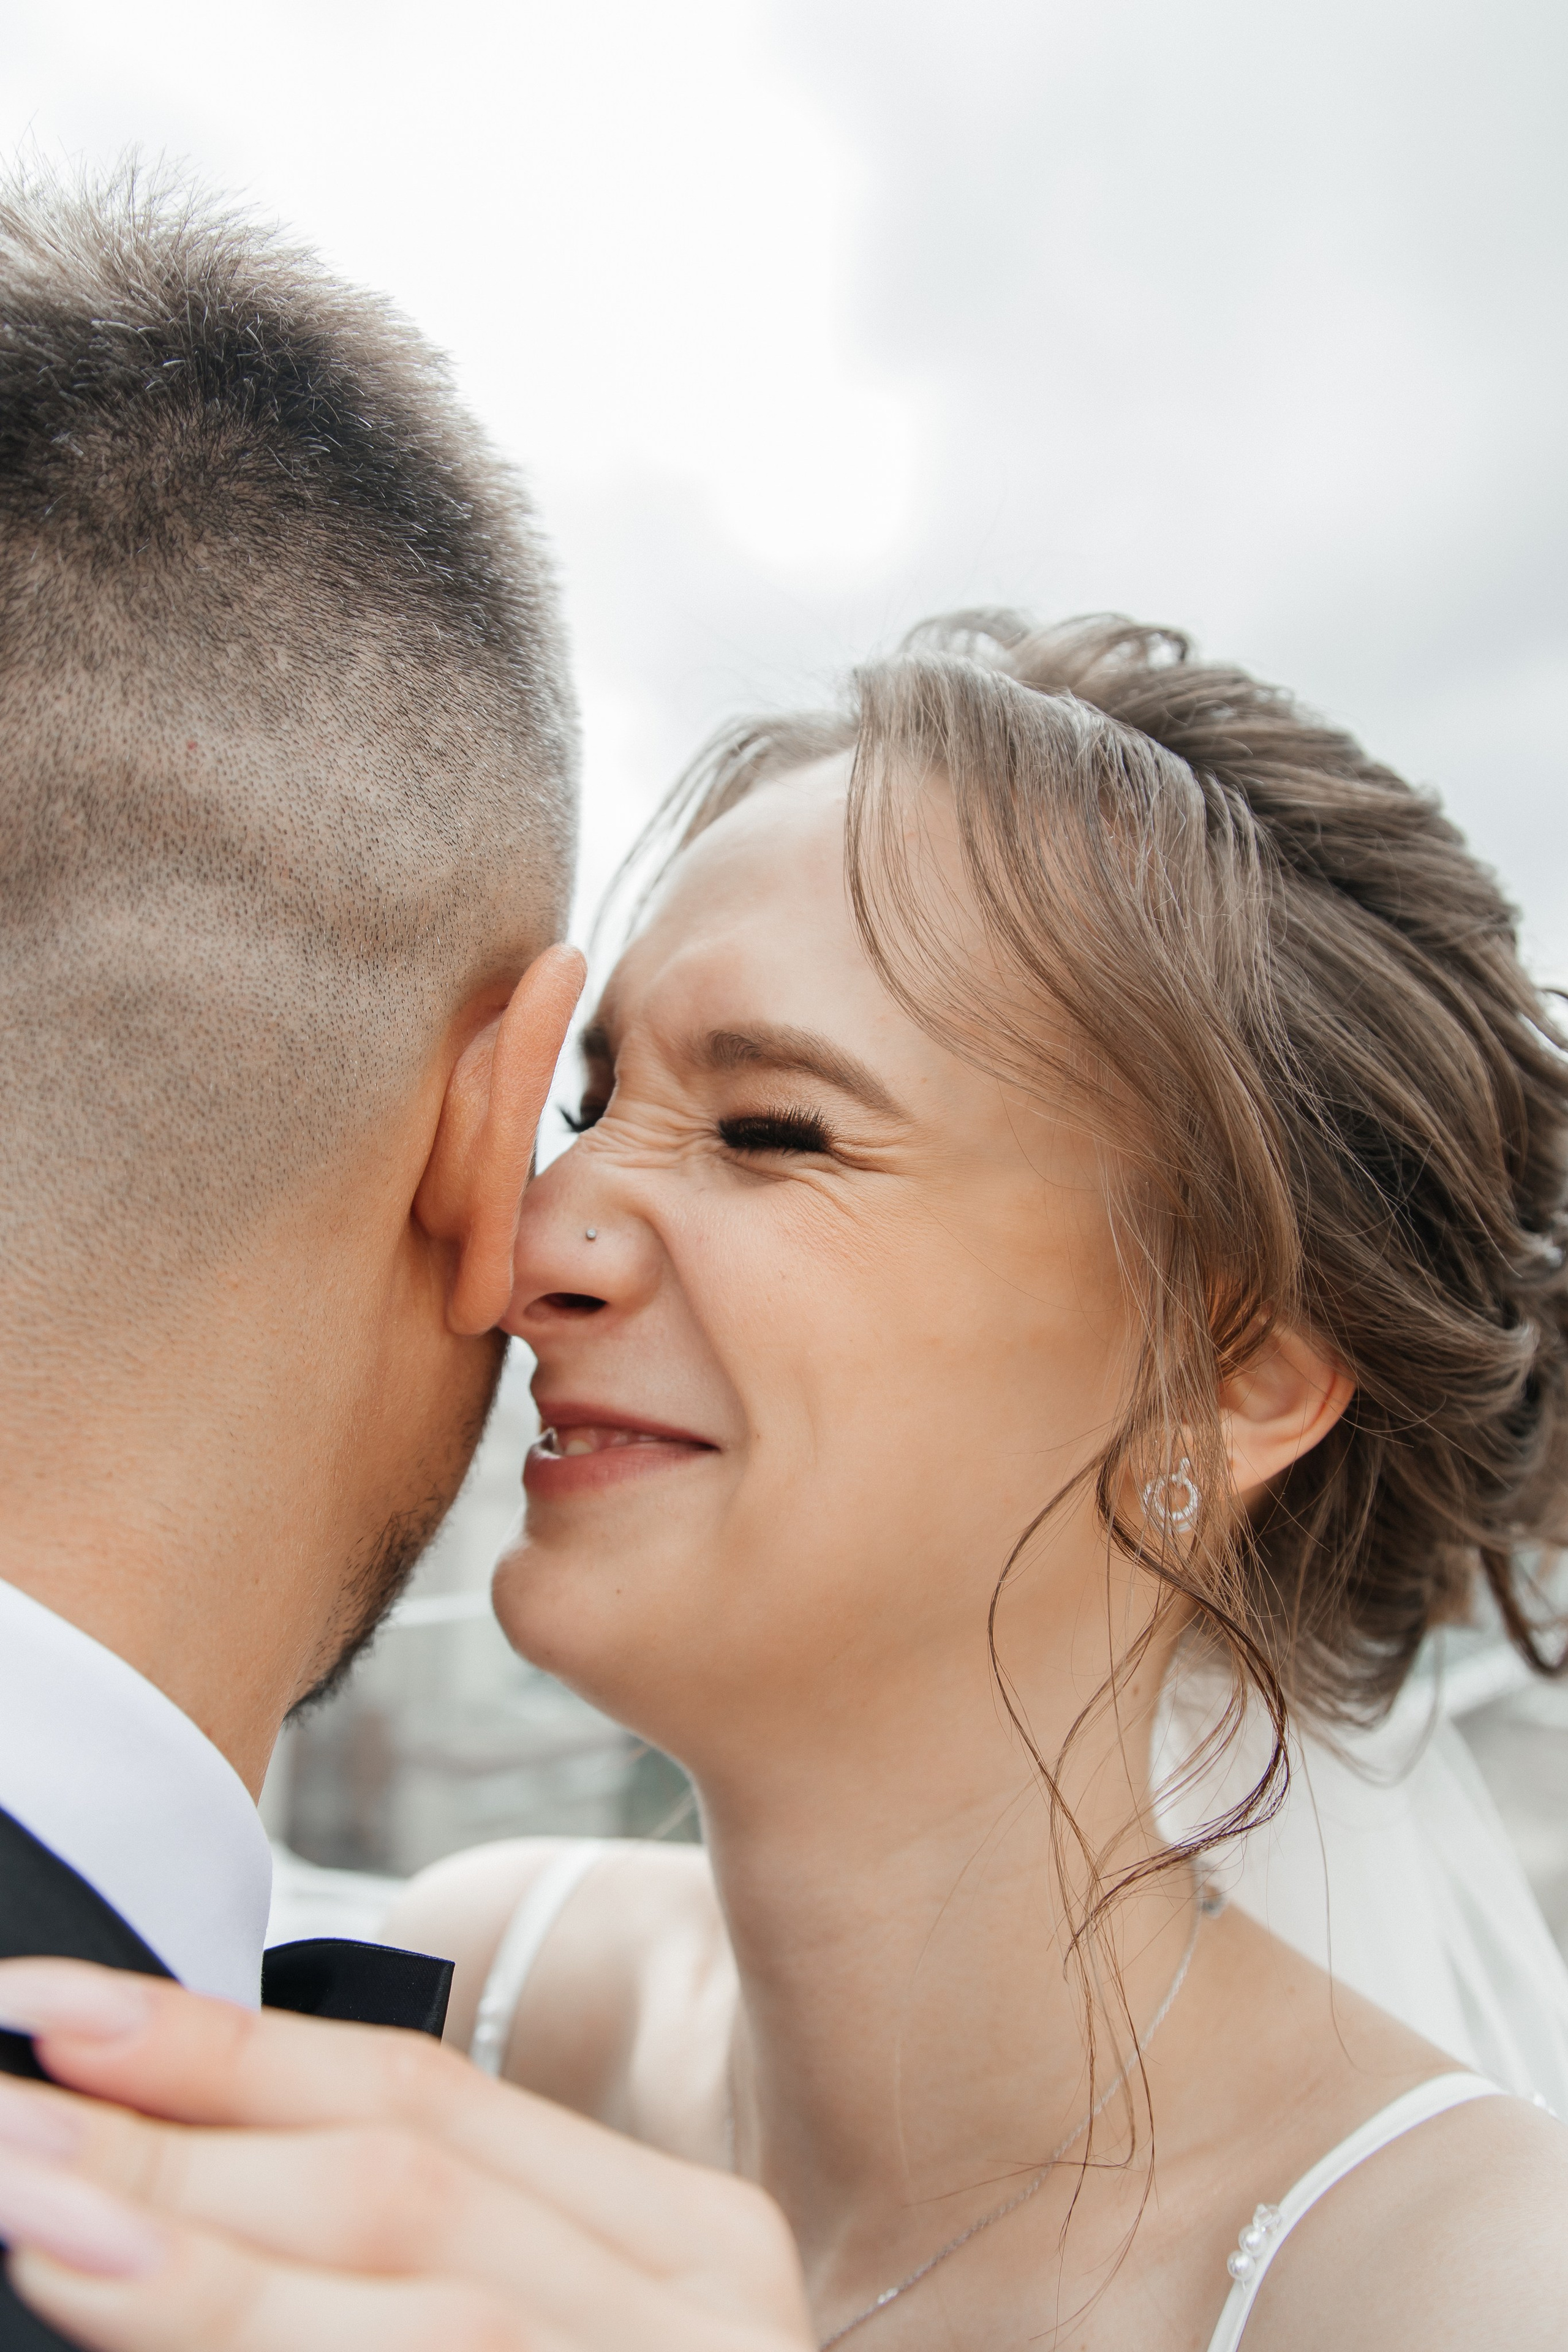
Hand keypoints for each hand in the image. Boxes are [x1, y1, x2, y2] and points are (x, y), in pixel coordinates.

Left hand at [0, 1959, 812, 2350]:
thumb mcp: (551, 2327)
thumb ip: (386, 2261)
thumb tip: (134, 2192)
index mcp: (687, 2244)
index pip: (429, 2097)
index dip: (229, 2050)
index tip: (55, 2016)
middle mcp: (705, 2325)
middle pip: (406, 2193)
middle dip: (178, 2148)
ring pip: (431, 2318)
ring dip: (206, 2266)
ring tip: (33, 2219)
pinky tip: (132, 2328)